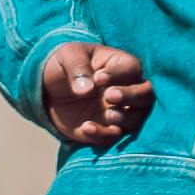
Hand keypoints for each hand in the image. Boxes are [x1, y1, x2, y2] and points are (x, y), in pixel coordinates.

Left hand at [37, 43, 153, 149]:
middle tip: (109, 96)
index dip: (119, 75)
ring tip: (107, 115)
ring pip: (137, 119)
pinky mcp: (106, 130)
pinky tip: (86, 127)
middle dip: (132, 96)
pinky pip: (113, 137)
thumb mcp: (66, 57)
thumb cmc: (63, 65)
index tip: (98, 78)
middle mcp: (126, 89)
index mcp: (120, 65)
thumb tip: (88, 88)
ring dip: (125, 118)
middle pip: (146, 94)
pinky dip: (103, 135)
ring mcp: (119, 111)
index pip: (132, 69)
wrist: (48, 91)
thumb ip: (77, 68)